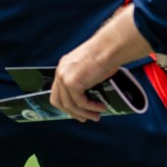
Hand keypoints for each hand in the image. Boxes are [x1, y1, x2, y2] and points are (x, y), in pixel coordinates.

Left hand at [50, 3, 153, 122]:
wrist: (109, 48)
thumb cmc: (105, 53)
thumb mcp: (89, 67)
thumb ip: (84, 80)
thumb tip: (90, 96)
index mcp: (64, 66)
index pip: (58, 91)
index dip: (66, 104)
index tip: (77, 111)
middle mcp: (61, 72)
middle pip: (58, 101)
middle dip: (72, 113)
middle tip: (84, 118)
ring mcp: (64, 78)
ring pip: (70, 105)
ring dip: (83, 113)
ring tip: (96, 116)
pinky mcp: (73, 83)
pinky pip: (80, 103)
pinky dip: (91, 108)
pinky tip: (101, 108)